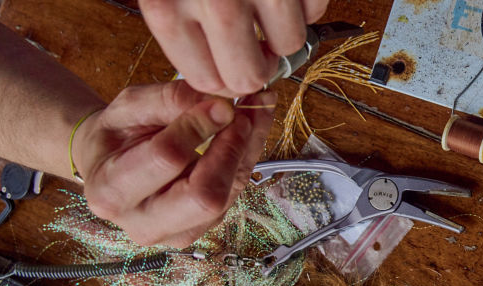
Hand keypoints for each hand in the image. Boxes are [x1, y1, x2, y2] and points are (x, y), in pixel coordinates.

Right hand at [72, 81, 274, 246]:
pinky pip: (235, 192)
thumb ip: (170, 100)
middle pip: (204, 197)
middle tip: (243, 114)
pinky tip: (250, 128)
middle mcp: (143, 222)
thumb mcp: (129, 106)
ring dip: (246, 150)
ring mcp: (178, 232)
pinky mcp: (204, 226)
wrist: (111, 163)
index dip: (198, 127)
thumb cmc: (117, 134)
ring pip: (227, 196)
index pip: (167, 158)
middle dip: (229, 150)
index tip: (220, 103)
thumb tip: (221, 104)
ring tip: (255, 111)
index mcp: (112, 191)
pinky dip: (247, 156)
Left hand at [140, 0, 329, 96]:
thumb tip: (211, 79)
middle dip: (256, 66)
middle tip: (255, 48)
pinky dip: (305, 7)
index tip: (228, 69)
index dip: (222, 79)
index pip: (207, 81)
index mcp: (168, 7)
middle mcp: (216, 2)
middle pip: (249, 75)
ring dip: (283, 34)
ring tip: (268, 11)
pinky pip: (313, 12)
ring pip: (288, 45)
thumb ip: (178, 25)